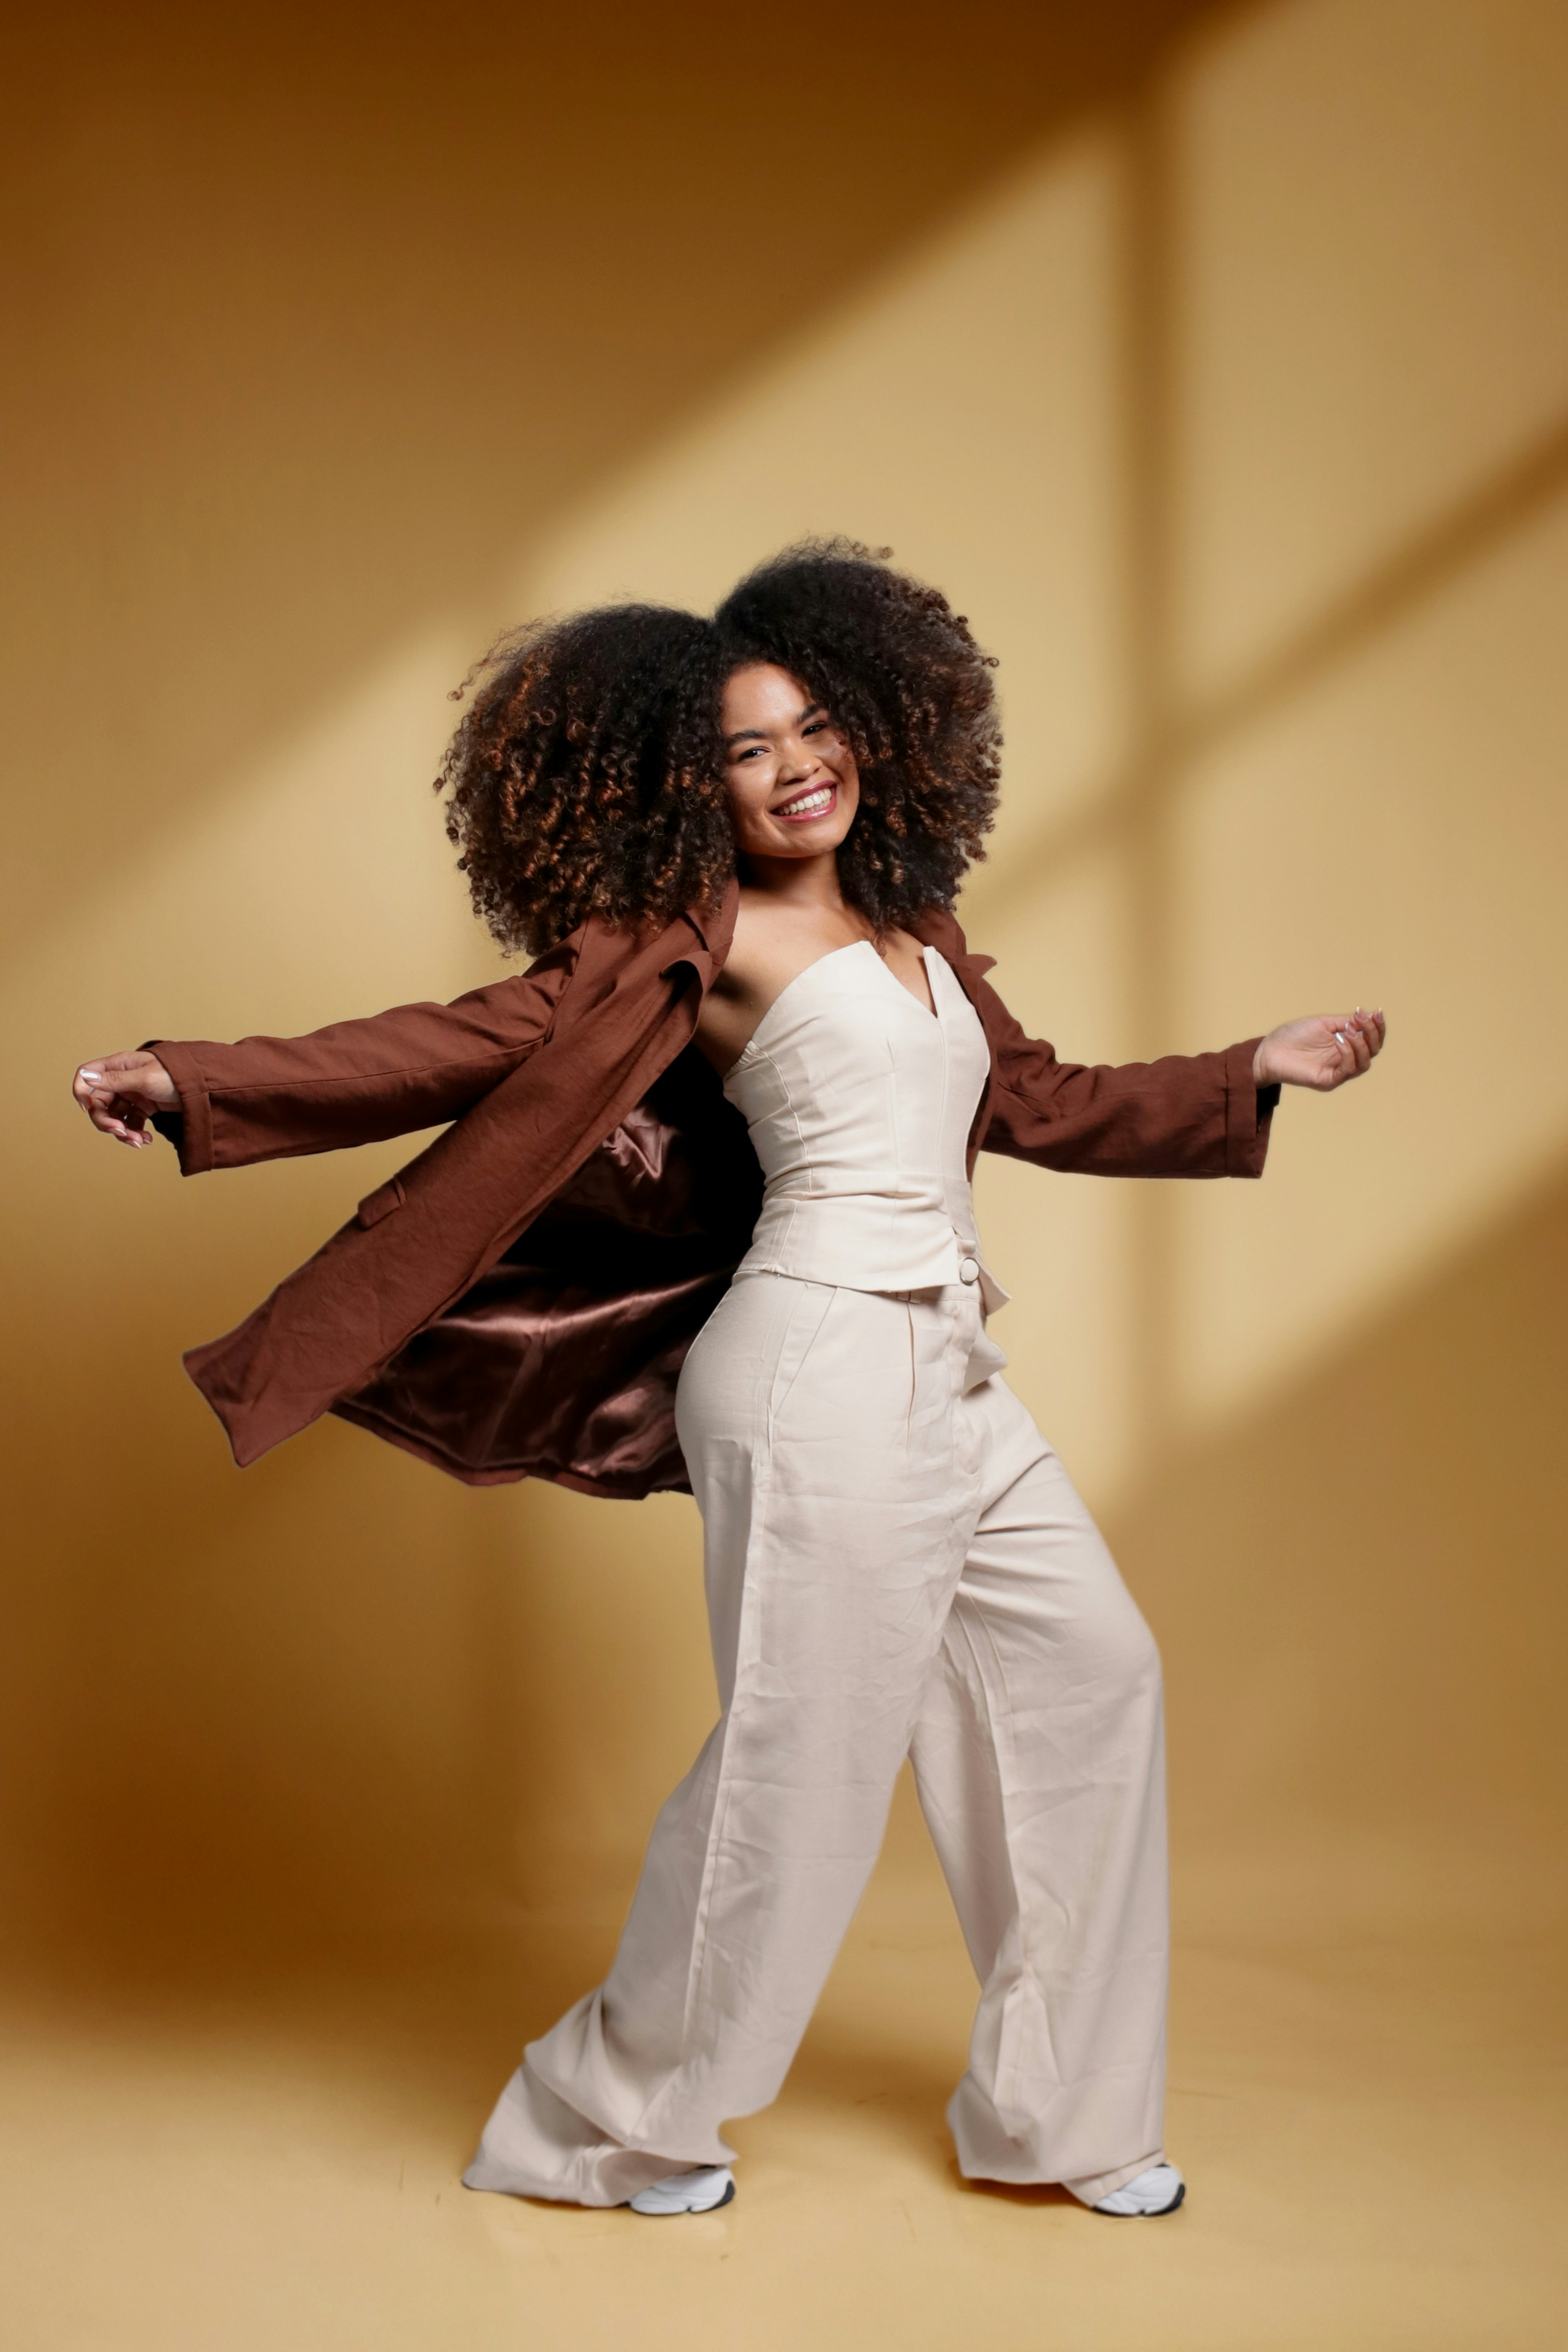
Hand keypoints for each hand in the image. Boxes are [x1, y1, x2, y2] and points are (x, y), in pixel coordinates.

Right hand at [72, 1049, 178, 1147]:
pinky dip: (135, 1133)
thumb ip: (116, 1080)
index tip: (86, 1109)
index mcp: (118, 1065)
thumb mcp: (145, 1077)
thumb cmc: (177, 1074)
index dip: (81, 1091)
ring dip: (123, 1132)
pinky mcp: (144, 1107)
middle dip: (108, 1122)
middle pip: (100, 1103)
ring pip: (115, 1117)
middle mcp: (121, 1080)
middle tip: (121, 1133)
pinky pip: (131, 1123)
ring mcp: (132, 1094)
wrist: (206, 1085)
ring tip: (139, 1142)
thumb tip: (86, 1078)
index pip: (87, 1075)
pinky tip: (146, 1140)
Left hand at [1253, 1008, 1385, 1090]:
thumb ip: (1346, 1021)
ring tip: (1346, 1030)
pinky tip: (1339, 1041)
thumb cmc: (1293, 1036)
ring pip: (1364, 1063)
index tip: (1377, 1012)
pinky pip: (1348, 1070)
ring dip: (1360, 1043)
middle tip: (1361, 1019)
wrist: (1269, 1050)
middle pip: (1373, 1051)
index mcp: (1345, 1046)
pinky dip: (1348, 1054)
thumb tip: (1370, 1015)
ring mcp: (1337, 1072)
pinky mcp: (1328, 1081)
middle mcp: (1344, 1060)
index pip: (1371, 1040)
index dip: (1378, 1027)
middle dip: (1372, 1033)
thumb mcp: (1324, 1023)